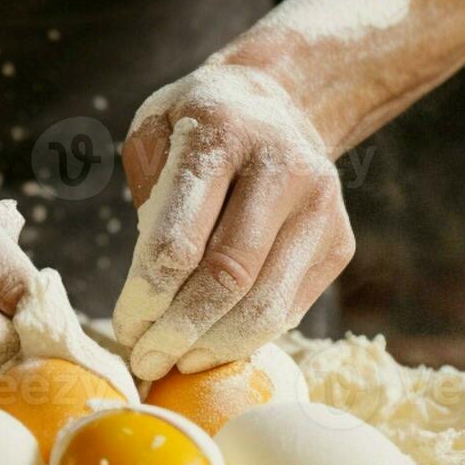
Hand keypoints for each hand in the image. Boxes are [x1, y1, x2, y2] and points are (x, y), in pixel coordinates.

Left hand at [114, 64, 354, 380]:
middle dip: (179, 332)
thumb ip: (148, 197)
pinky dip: (248, 337)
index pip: (180, 241)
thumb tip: (151, 292)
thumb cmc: (200, 124)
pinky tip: (214, 344)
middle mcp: (282, 168)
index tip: (124, 327)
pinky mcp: (340, 242)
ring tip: (177, 362)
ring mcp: (321, 208)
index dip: (147, 296)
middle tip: (145, 360)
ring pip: (265, 306)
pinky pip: (289, 309)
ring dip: (215, 347)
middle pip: (227, 278)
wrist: (282, 102)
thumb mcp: (155, 131)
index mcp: (223, 135)